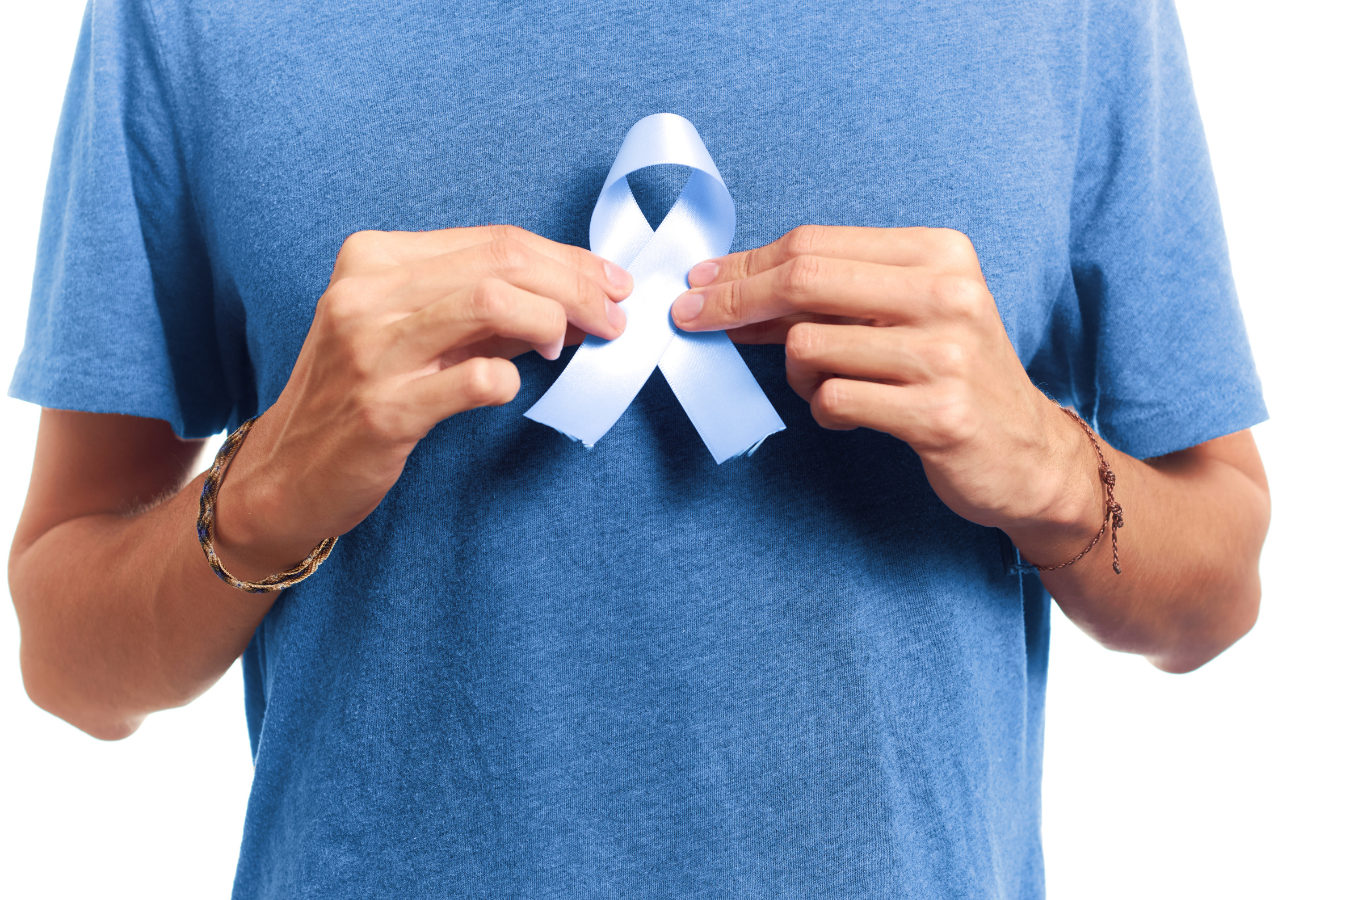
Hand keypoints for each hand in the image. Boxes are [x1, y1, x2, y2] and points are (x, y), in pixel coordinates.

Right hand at [213, 225, 632, 578]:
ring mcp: (370, 349)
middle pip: (502, 264)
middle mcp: (366, 293)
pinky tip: (510, 385)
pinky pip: (474, 379)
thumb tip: (572, 295)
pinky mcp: (383, 409)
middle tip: (612, 316)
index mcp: (373, 259)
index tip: (609, 283)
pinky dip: (508, 378)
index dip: (566, 259)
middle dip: (576, 286)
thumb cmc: (358, 396)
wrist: (286, 474)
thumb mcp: (412, 333)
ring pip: (492, 303)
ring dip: (551, 322)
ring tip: (566, 346)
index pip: (493, 240)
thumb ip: (482, 309)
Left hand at [671, 225, 1099, 544]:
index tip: (699, 284)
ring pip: (809, 345)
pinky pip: (835, 400)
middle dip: (733, 301)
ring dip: (796, 373)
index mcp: (938, 253)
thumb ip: (833, 296)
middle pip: (803, 280)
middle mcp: (947, 294)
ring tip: (827, 386)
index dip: (745, 265)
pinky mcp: (938, 414)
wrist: (1028, 454)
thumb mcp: (906, 314)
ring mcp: (946, 355)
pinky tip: (850, 414)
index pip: (814, 244)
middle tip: (690, 320)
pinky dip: (825, 410)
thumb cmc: (952, 376)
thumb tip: (730, 291)